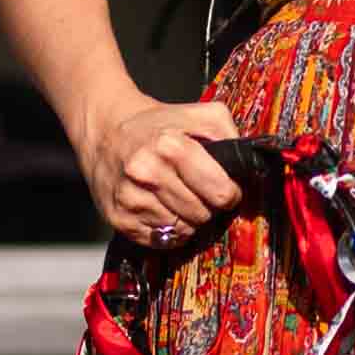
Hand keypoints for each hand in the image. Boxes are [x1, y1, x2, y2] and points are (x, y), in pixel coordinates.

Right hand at [84, 90, 244, 246]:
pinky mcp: (119, 219)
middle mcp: (147, 173)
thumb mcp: (198, 114)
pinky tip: (164, 208)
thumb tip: (248, 166)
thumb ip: (228, 133)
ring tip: (180, 197)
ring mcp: (130, 199)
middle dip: (209, 206)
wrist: (105, 133)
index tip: (227, 188)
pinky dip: (169, 229)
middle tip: (200, 192)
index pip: (220, 192)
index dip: (230, 194)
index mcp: (170, 146)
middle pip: (202, 214)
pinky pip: (162, 240)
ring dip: (189, 219)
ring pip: (183, 230)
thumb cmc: (158, 125)